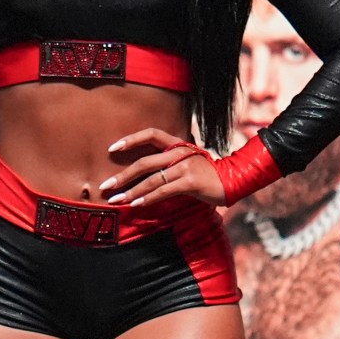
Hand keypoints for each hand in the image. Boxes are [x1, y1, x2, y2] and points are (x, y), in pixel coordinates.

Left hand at [102, 129, 225, 207]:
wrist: (234, 180)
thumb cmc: (206, 174)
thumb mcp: (186, 162)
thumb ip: (167, 164)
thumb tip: (141, 175)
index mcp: (177, 144)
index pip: (151, 134)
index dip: (131, 139)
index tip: (111, 148)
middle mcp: (180, 152)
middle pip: (144, 162)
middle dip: (122, 175)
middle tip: (105, 186)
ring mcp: (185, 166)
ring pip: (151, 179)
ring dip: (131, 191)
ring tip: (116, 200)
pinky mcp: (190, 182)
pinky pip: (163, 191)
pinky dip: (147, 199)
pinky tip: (135, 204)